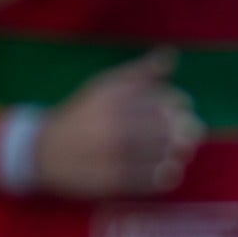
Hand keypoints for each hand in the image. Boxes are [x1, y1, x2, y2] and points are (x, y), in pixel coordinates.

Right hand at [34, 49, 203, 197]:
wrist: (45, 150)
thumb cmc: (83, 114)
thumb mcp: (104, 86)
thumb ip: (139, 73)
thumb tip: (171, 56)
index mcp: (113, 99)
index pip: (162, 99)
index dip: (180, 104)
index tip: (185, 107)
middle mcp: (113, 125)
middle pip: (166, 129)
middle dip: (186, 130)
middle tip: (193, 132)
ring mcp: (113, 155)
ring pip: (162, 155)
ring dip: (179, 153)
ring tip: (180, 151)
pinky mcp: (112, 180)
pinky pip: (150, 180)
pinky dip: (166, 175)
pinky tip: (169, 169)